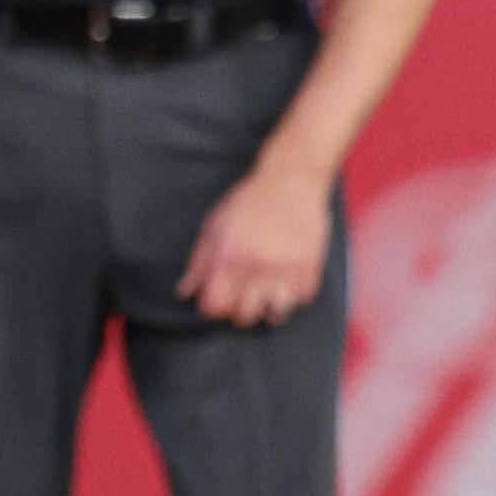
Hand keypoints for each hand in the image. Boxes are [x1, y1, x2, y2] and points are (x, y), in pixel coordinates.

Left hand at [180, 160, 331, 327]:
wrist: (291, 178)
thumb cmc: (249, 200)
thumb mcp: (215, 226)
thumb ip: (199, 262)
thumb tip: (185, 292)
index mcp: (230, 256)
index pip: (215, 306)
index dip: (212, 307)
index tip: (216, 298)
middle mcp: (258, 266)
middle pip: (244, 317)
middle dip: (238, 310)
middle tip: (241, 295)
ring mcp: (286, 268)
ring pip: (276, 314)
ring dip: (268, 307)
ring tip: (266, 293)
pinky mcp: (310, 265)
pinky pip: (302, 299)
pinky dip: (294, 295)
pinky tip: (286, 281)